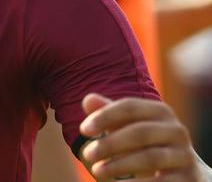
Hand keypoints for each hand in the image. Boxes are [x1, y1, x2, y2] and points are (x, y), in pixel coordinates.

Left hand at [79, 93, 202, 180]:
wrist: (186, 173)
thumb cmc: (149, 144)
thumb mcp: (130, 127)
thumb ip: (110, 115)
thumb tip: (87, 100)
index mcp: (161, 112)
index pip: (130, 107)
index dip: (105, 116)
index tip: (83, 130)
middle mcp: (177, 130)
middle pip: (140, 133)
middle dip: (110, 144)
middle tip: (86, 154)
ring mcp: (185, 155)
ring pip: (150, 158)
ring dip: (119, 165)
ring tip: (97, 171)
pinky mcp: (190, 178)